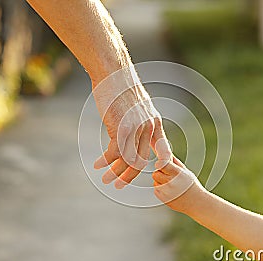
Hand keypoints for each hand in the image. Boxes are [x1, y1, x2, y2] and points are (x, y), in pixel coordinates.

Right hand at [92, 71, 171, 188]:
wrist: (113, 74)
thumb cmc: (122, 88)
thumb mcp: (138, 105)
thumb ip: (140, 121)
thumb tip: (135, 132)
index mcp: (155, 123)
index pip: (163, 149)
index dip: (163, 163)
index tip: (158, 172)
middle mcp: (148, 128)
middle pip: (141, 160)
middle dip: (129, 175)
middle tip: (119, 184)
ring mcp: (135, 129)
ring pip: (127, 159)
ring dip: (115, 172)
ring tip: (105, 179)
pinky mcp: (120, 128)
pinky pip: (114, 152)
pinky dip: (105, 161)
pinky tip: (98, 165)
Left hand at [152, 156, 205, 213]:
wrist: (197, 202)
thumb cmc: (192, 186)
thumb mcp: (185, 171)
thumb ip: (174, 162)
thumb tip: (166, 153)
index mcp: (176, 173)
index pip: (160, 164)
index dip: (160, 164)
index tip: (162, 164)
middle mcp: (170, 182)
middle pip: (156, 173)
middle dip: (160, 173)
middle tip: (169, 175)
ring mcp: (166, 192)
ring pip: (155, 181)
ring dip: (160, 181)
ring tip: (171, 184)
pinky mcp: (163, 199)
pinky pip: (156, 190)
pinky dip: (161, 189)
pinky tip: (170, 190)